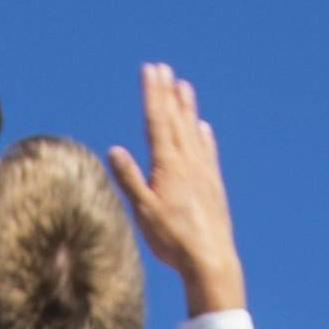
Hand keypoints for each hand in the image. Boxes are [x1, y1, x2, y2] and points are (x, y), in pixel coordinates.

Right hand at [106, 63, 244, 316]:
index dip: (152, 94)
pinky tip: (203, 129)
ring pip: (193, 132)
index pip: (157, 121)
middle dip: (167, 93)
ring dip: (187, 108)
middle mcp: (188, 162)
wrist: (210, 259)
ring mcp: (203, 172)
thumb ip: (130, 179)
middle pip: (176, 120)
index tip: (150, 70)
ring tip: (184, 86)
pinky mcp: (213, 186)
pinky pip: (208, 153)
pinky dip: (204, 137)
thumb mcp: (143, 211)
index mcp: (168, 165)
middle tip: (163, 68)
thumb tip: (114, 150)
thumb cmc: (173, 240)